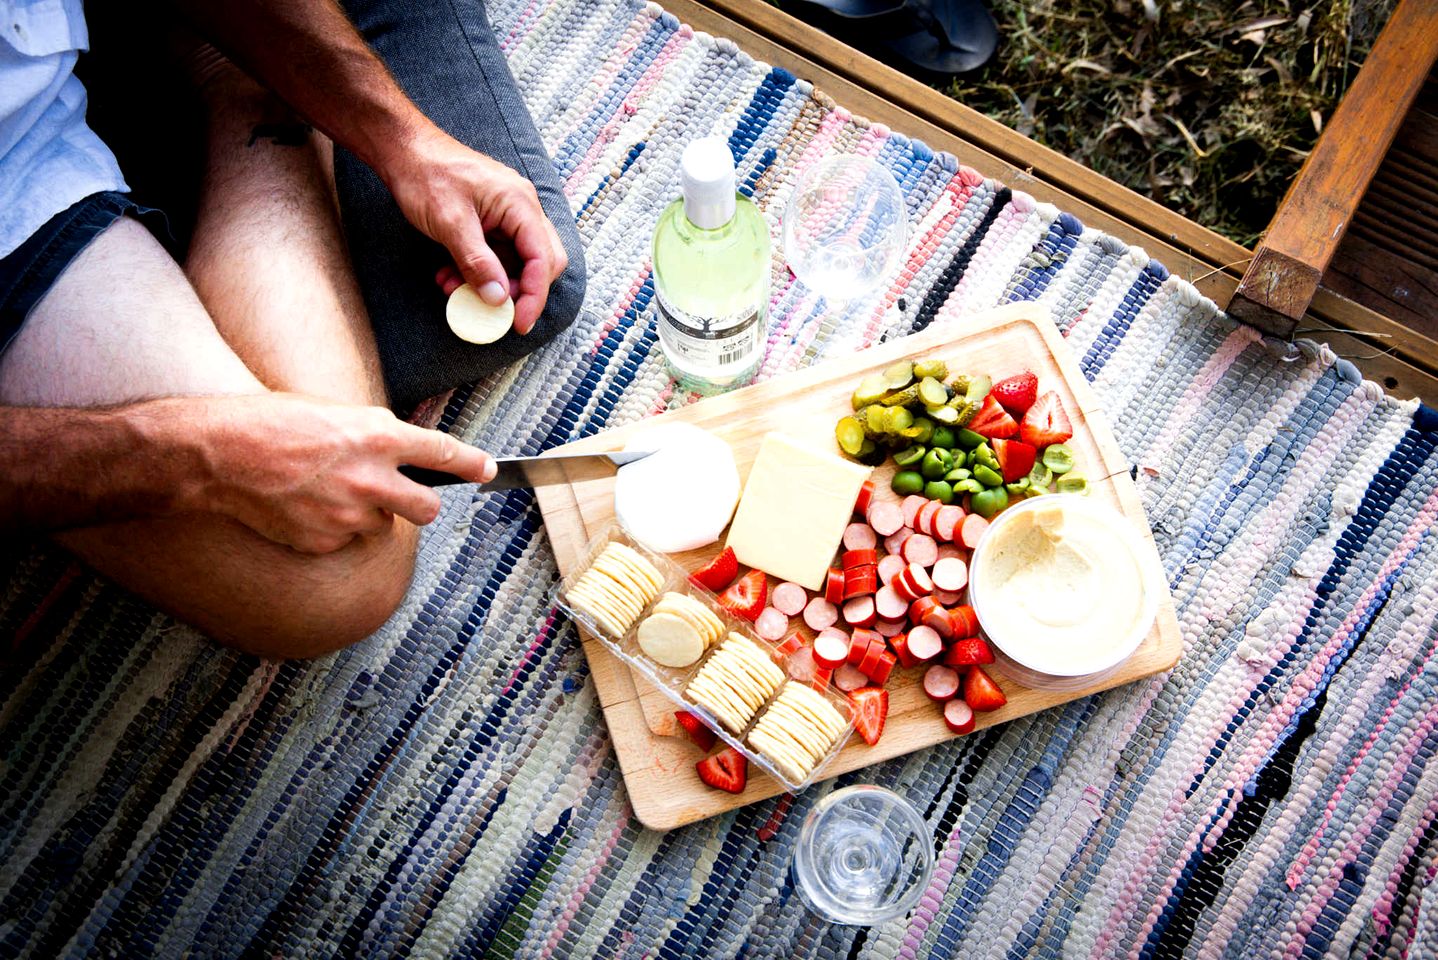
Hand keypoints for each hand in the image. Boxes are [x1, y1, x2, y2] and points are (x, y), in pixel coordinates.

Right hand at [195, 393, 496, 553]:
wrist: (219, 454)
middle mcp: (372, 477)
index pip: (442, 452)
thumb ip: (373, 434)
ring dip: (365, 513)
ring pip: (381, 524)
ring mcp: (350, 513)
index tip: (488, 470)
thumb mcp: (334, 412)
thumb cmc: (270, 422)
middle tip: (399, 495)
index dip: (471, 464)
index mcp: (378, 435)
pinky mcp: (325, 539)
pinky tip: (302, 506)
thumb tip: (397, 448)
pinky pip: (343, 539)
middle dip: (421, 504)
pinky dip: (330, 528)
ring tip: (324, 490)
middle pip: (428, 508)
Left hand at [383, 126, 567, 335]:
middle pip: (541, 262)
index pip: (543, 258)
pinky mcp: (493, 222)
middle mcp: (522, 209)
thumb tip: (498, 298)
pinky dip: (478, 272)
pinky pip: (497, 255)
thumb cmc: (426, 176)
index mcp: (519, 204)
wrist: (405, 151)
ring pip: (517, 262)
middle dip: (517, 291)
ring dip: (492, 284)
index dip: (534, 295)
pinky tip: (450, 277)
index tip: (517, 323)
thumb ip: (476, 262)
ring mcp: (509, 215)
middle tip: (492, 311)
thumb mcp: (449, 223)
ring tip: (456, 291)